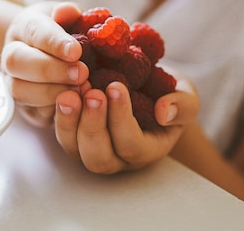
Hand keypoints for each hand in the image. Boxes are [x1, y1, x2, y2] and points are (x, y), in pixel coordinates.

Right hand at [0, 1, 88, 126]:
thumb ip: (70, 13)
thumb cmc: (64, 32)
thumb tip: (67, 12)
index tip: (76, 51)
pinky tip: (75, 106)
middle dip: (50, 70)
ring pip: (20, 90)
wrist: (49, 54)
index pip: (34, 32)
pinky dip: (53, 111)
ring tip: (81, 90)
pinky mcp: (25, 107)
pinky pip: (32, 113)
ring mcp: (14, 82)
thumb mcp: (69, 16)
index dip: (54, 42)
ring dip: (52, 92)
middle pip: (17, 62)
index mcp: (24, 27)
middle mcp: (12, 55)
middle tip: (82, 73)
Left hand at [55, 73, 198, 172]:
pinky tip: (61, 88)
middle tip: (91, 92)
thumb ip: (183, 105)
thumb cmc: (166, 93)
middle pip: (99, 157)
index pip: (132, 146)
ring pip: (74, 148)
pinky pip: (61, 132)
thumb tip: (164, 112)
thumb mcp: (185, 95)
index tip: (115, 86)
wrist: (143, 85)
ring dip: (69, 121)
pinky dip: (58, 113)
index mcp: (147, 150)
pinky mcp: (73, 133)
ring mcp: (91, 147)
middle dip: (92, 125)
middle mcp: (117, 157)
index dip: (121, 119)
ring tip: (70, 92)